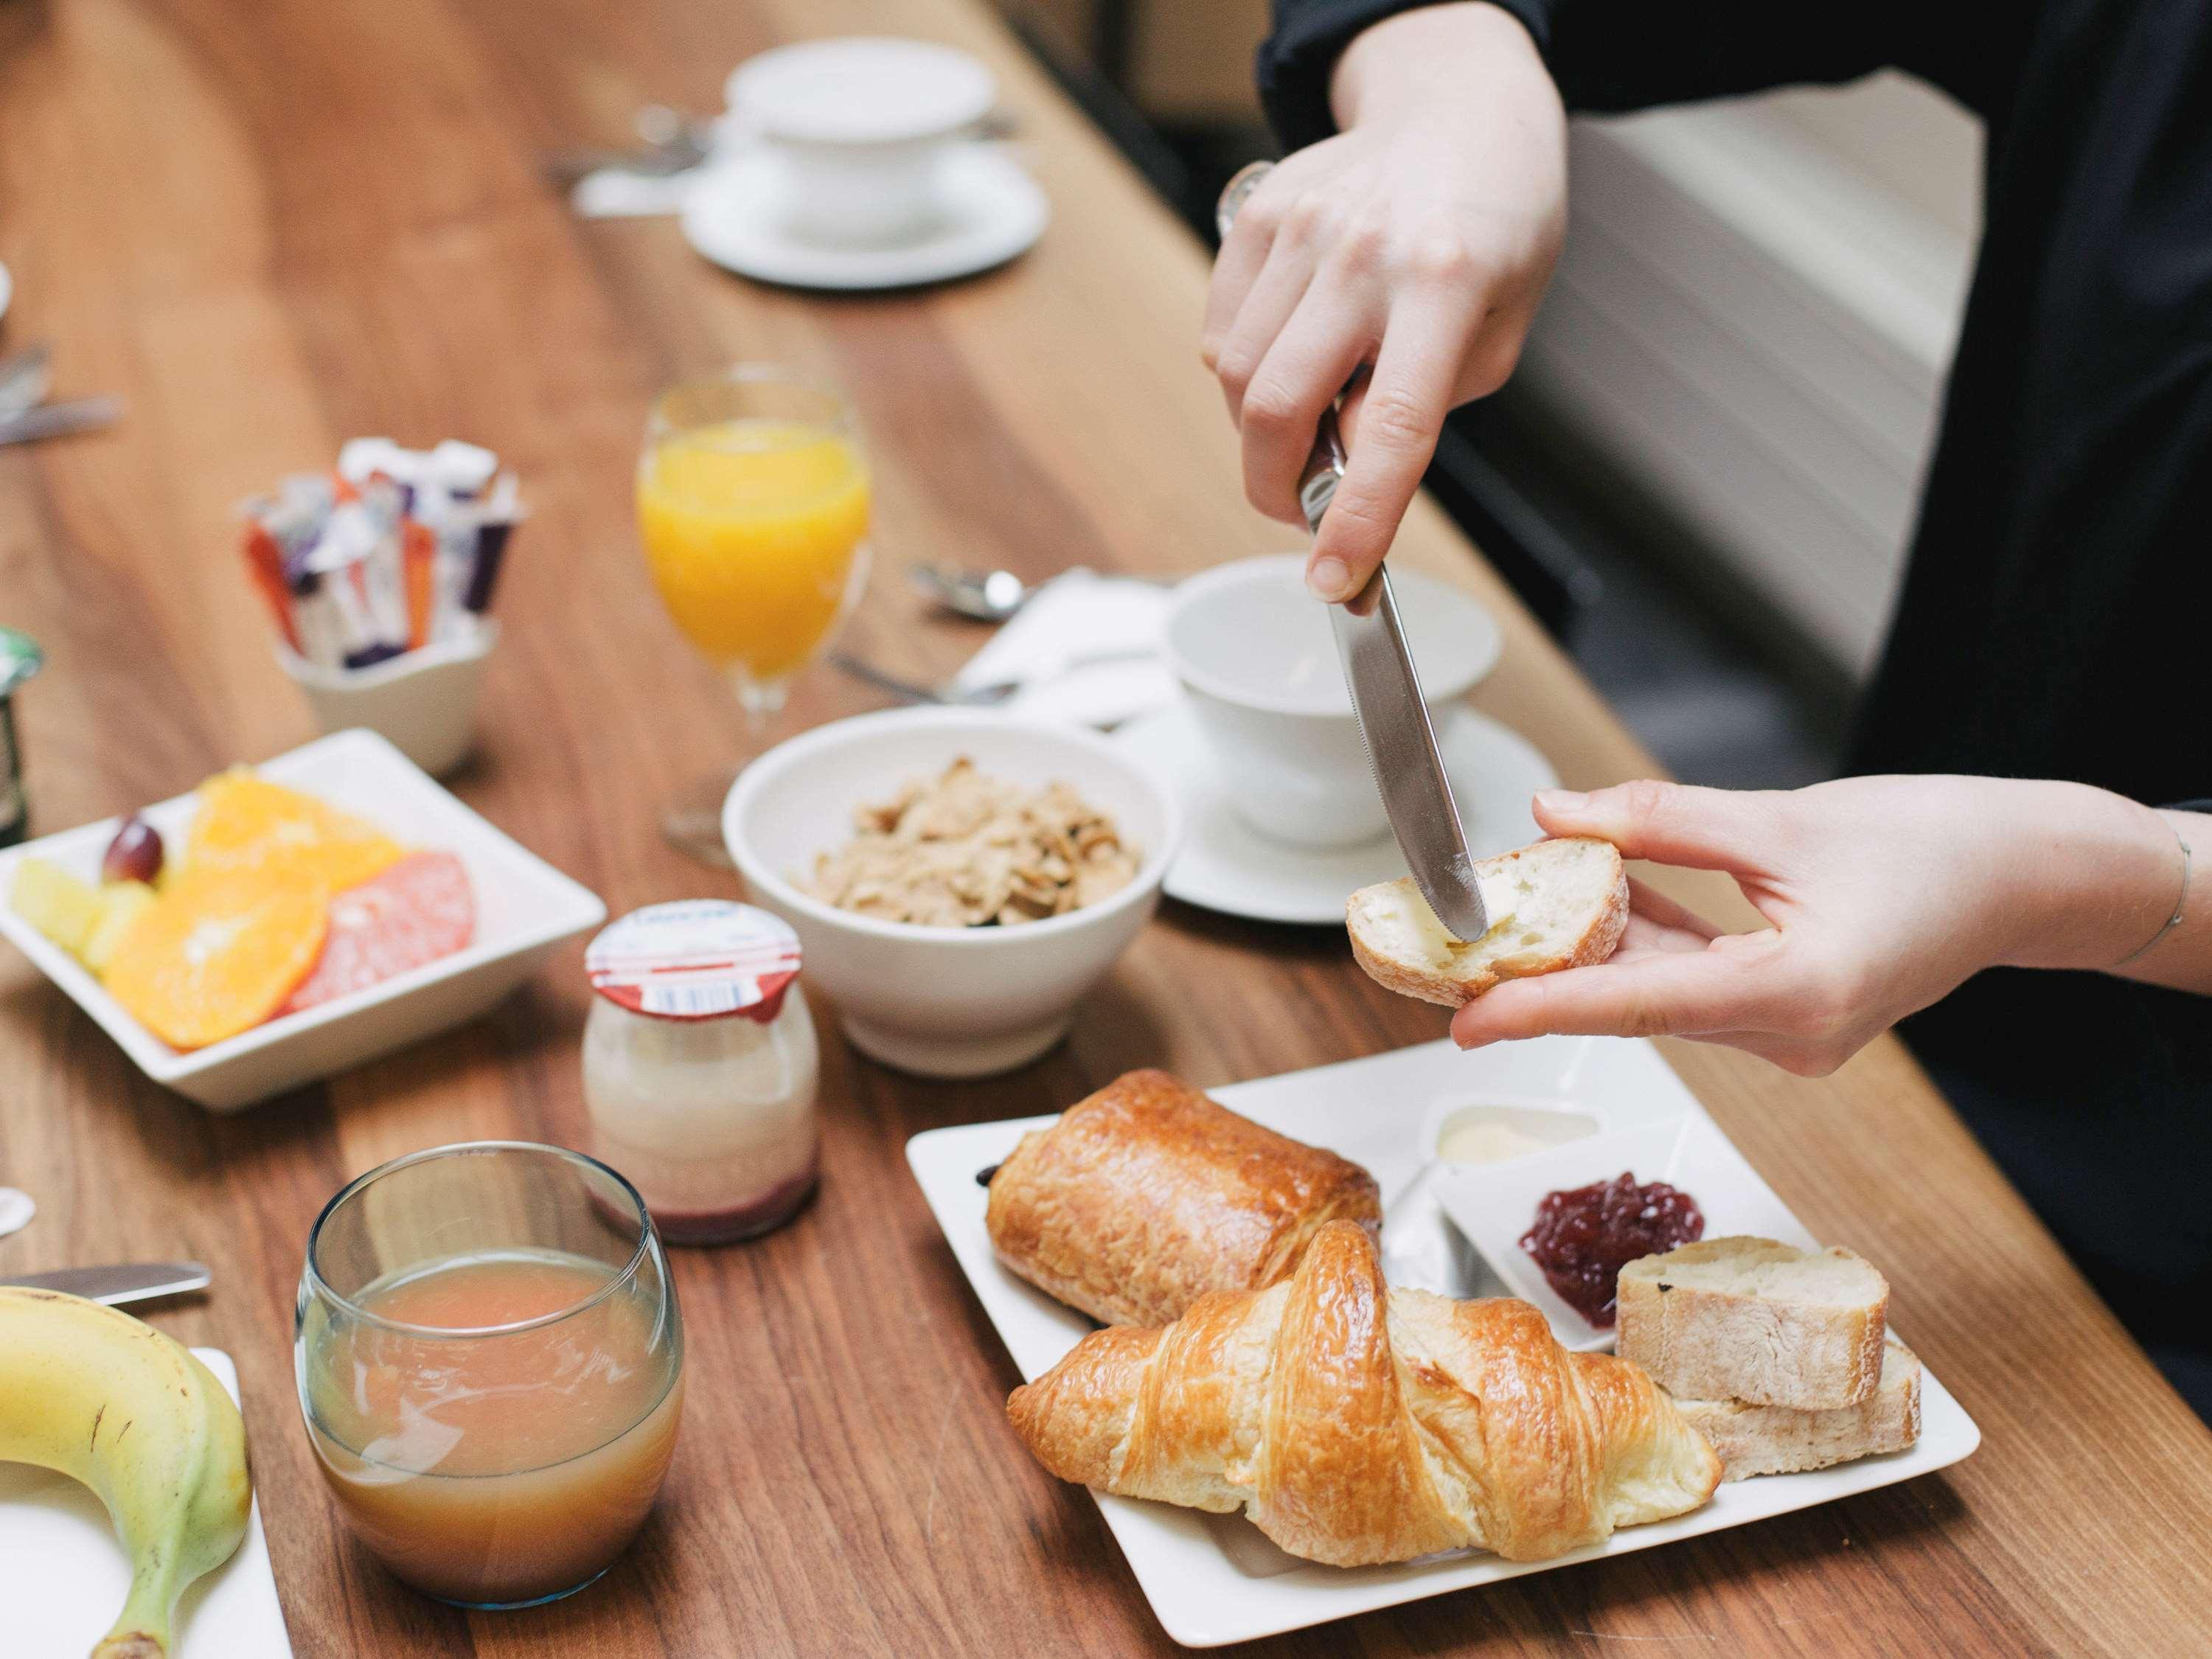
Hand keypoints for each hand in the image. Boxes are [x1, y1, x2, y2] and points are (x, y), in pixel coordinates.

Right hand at [1203, 3, 1564, 603]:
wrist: (1457, 109)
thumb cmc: (1494, 225)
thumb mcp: (1502, 326)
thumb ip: (1429, 403)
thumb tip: (1344, 463)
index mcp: (1445, 284)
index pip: (1392, 428)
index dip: (1359, 519)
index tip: (1335, 581)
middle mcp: (1363, 253)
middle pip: (1276, 406)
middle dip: (1276, 488)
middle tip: (1304, 512)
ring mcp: (1299, 230)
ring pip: (1235, 377)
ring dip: (1263, 431)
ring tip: (1311, 418)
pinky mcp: (1254, 218)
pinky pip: (1220, 331)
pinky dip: (1242, 373)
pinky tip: (1291, 358)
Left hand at [1449, 776, 2183, 1074]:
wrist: (2027, 874)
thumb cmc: (1936, 843)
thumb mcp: (1784, 818)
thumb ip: (1658, 821)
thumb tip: (1555, 816)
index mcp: (1797, 993)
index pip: (1637, 1004)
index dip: (1542, 1010)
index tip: (1467, 1021)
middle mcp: (1790, 1035)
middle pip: (1635, 1001)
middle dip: (1545, 969)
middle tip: (1454, 945)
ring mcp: (1790, 1036)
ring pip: (1658, 991)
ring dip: (1590, 949)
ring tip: (1507, 905)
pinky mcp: (1789, 1017)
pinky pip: (1693, 982)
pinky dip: (1643, 943)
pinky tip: (1592, 900)